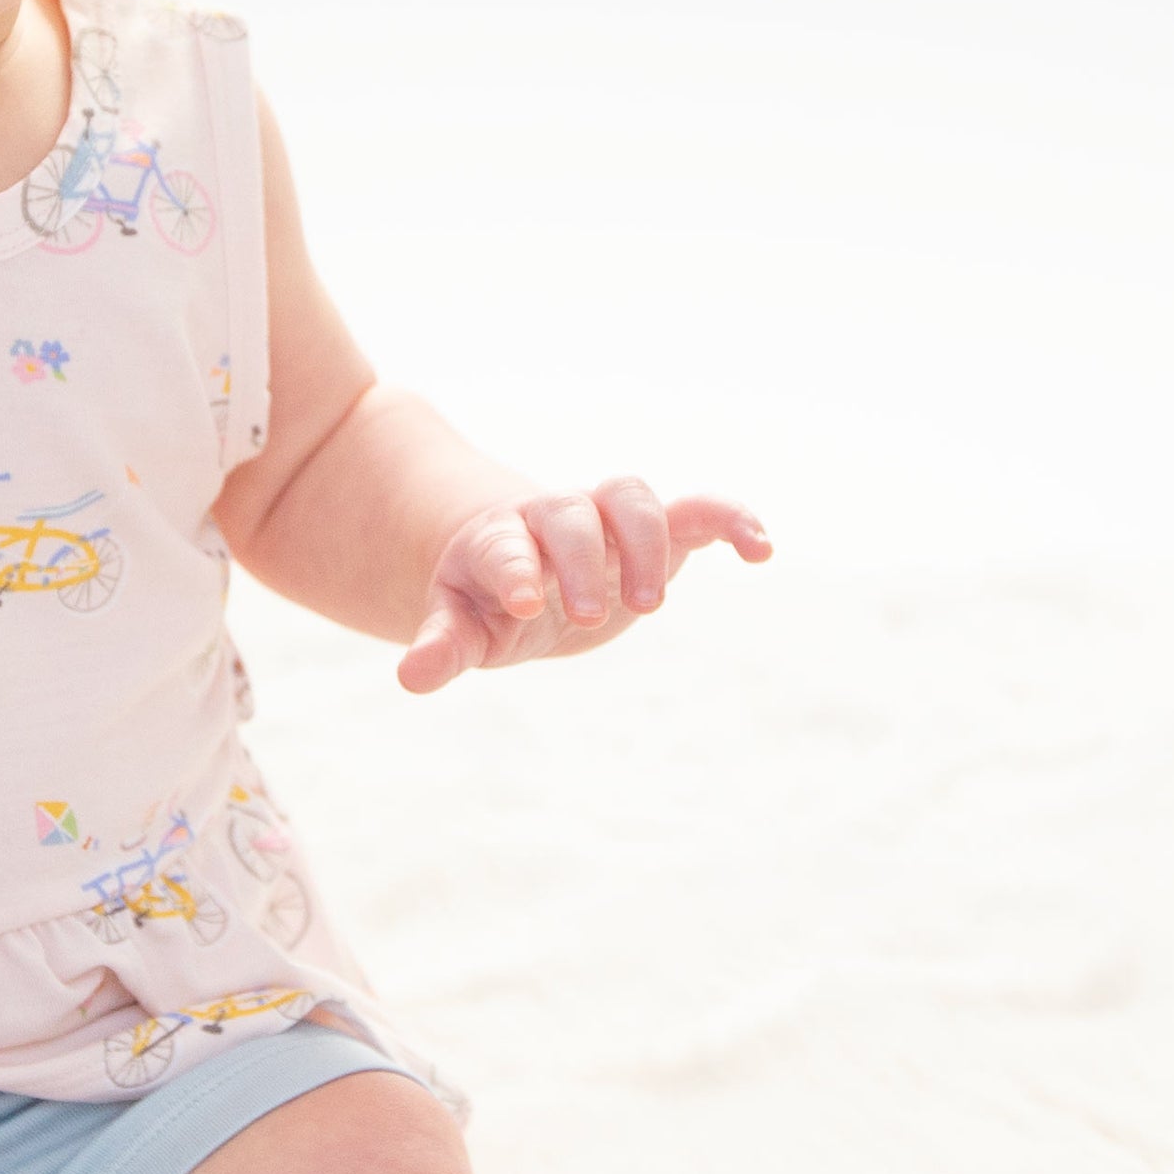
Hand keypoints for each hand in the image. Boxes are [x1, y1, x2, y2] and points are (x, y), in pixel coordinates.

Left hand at [396, 482, 769, 694]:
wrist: (529, 568)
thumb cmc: (487, 601)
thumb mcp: (462, 626)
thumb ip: (442, 646)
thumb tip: (411, 677)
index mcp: (497, 541)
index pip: (503, 546)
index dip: (513, 569)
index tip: (523, 604)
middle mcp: (552, 520)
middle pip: (568, 514)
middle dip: (582, 558)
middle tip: (590, 614)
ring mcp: (607, 522)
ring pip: (629, 497)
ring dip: (644, 541)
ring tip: (647, 607)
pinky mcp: (659, 533)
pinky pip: (698, 512)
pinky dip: (731, 520)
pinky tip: (761, 550)